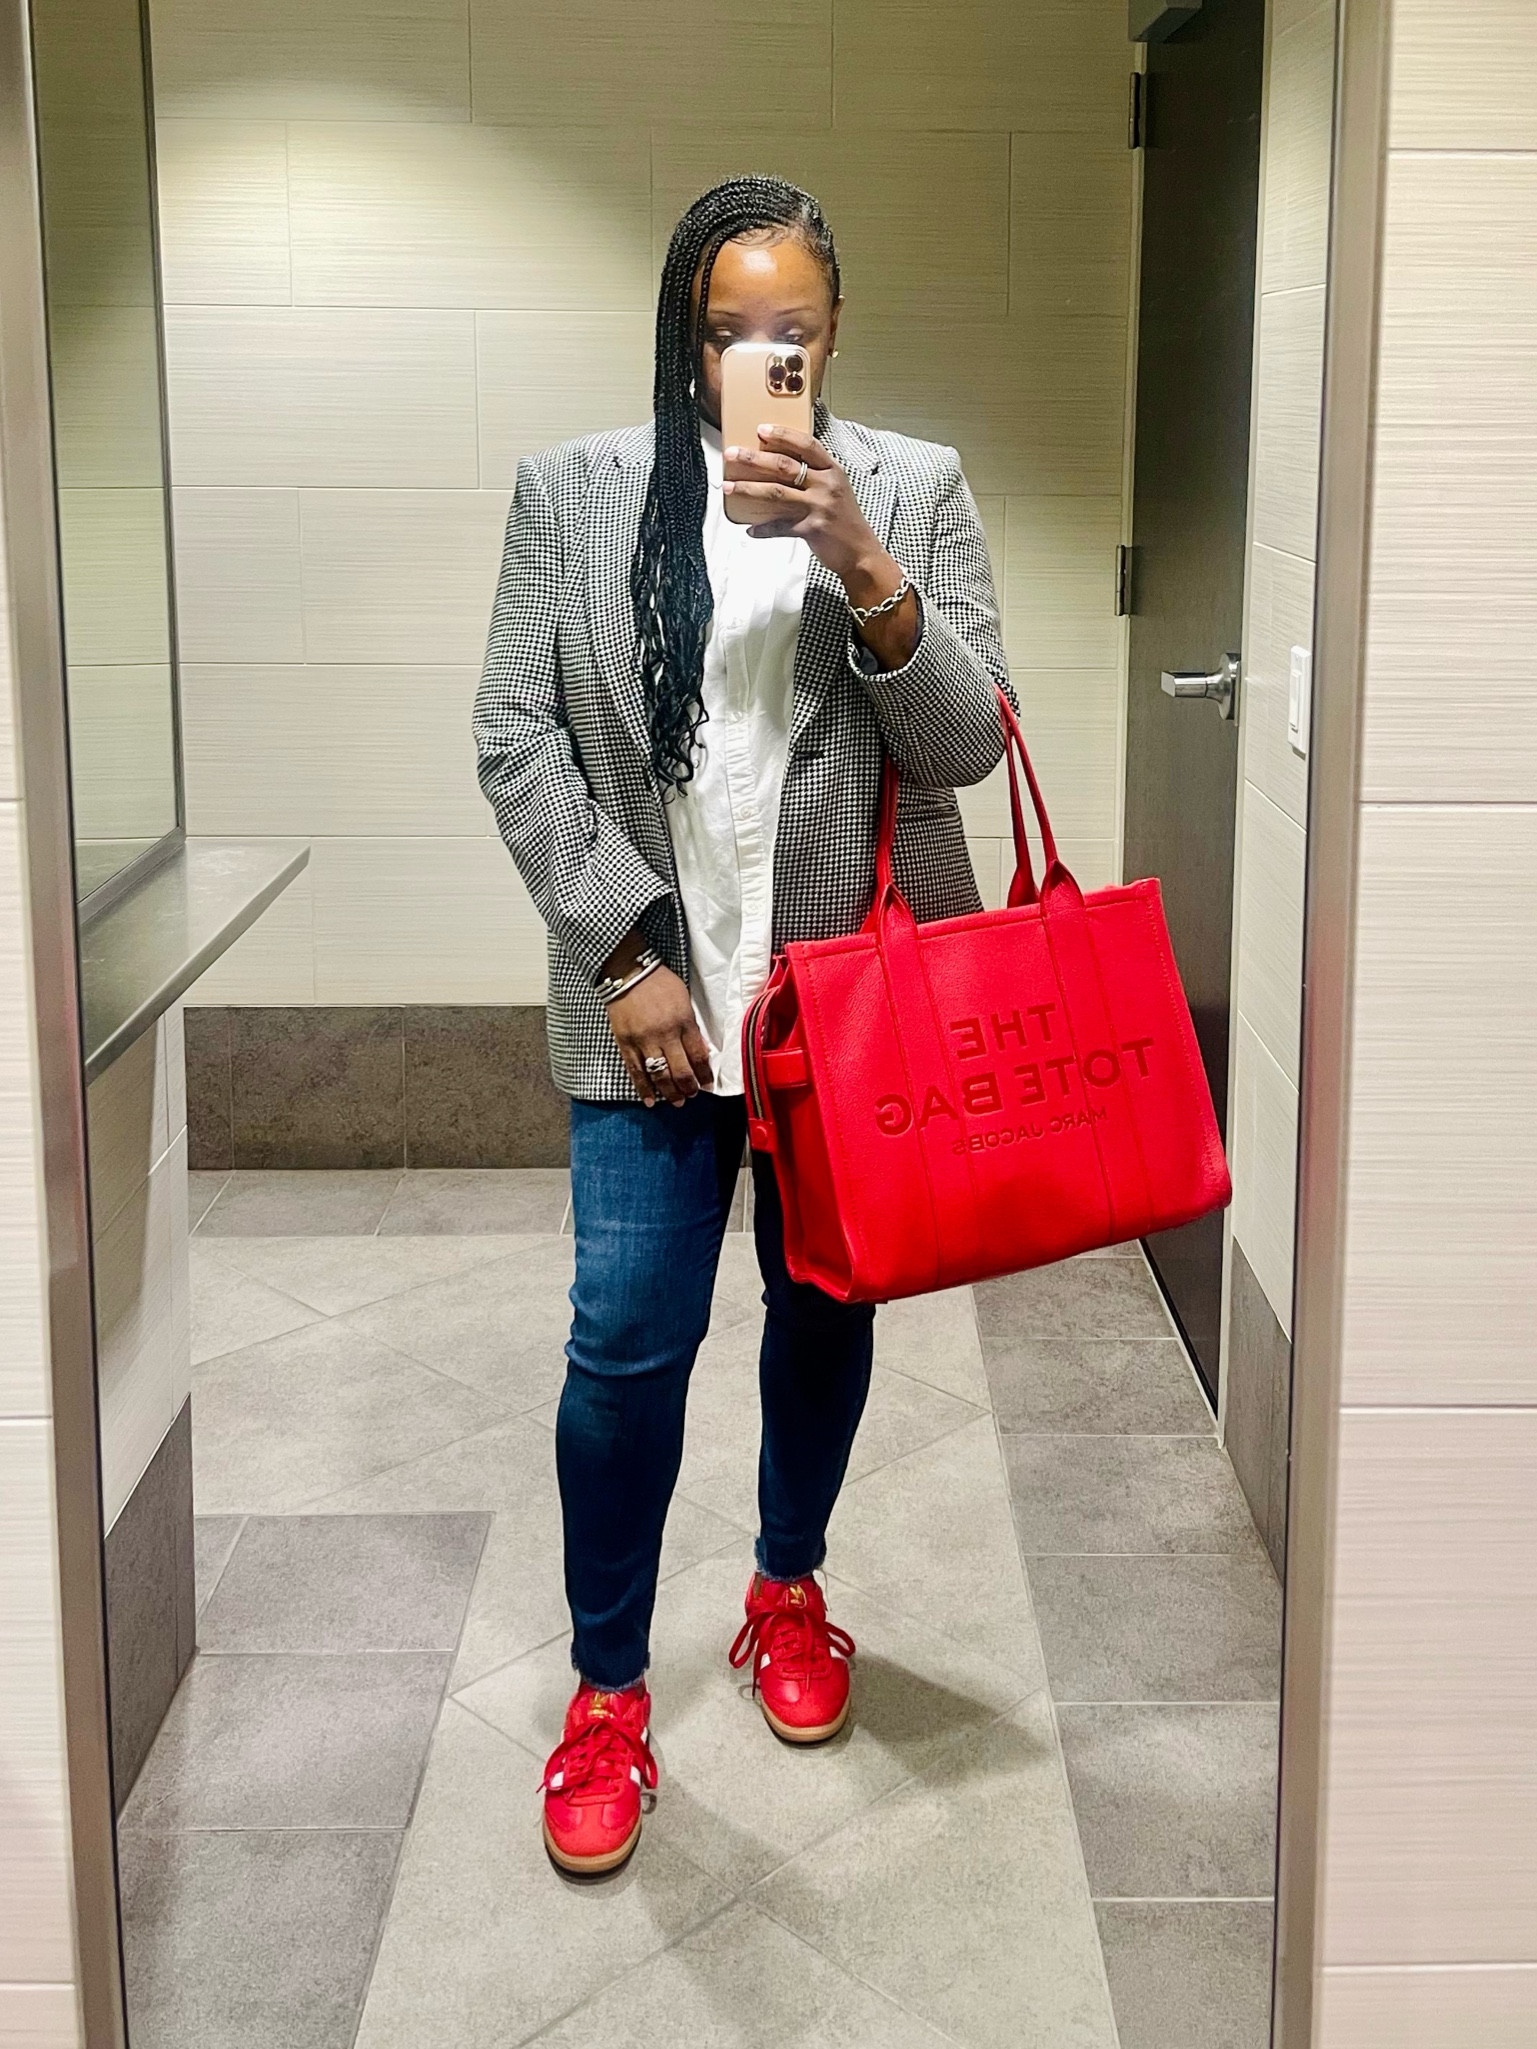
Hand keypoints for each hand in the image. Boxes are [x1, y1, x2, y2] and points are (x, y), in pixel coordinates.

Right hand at [605, 962, 712, 1106]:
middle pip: (680, 1070)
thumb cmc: (660, 983)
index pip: (698, 1055)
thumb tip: (699, 1051)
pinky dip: (643, 1089)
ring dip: (670, 1092)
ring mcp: (643, 1040)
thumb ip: (691, 1026)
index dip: (704, 1073)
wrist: (627, 973)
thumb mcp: (684, 999)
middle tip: (692, 1095)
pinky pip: (635, 1071)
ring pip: (659, 1075)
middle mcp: (665, 1034)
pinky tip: (650, 1101)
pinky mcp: (626, 1043)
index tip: (708, 1083)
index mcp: (683, 1021)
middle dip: (689, 1087)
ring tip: (677, 1101)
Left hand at [723, 425, 880, 582]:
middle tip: (731, 454)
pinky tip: (750, 529)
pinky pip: (780, 526)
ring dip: (748, 489)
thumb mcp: (836, 489)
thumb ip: (815, 476)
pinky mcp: (811, 529)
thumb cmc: (845, 520)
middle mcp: (826, 485)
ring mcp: (819, 507)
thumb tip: (779, 466)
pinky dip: (763, 529)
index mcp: (833, 471)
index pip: (806, 444)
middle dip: (753, 458)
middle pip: (784, 465)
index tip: (760, 429)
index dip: (782, 435)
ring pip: (776, 493)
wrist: (861, 552)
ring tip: (728, 487)